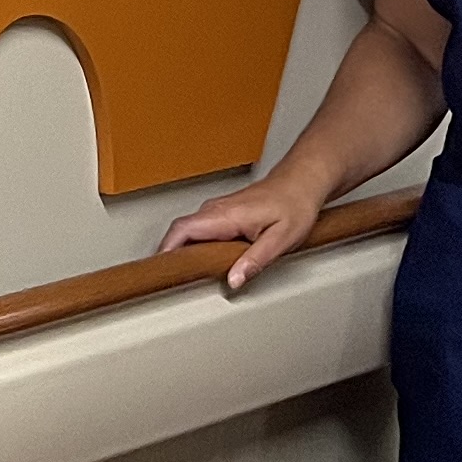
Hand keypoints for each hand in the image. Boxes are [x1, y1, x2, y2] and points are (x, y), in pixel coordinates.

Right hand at [158, 176, 326, 293]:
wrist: (301, 182)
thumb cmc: (294, 205)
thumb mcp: (281, 239)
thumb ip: (255, 260)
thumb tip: (234, 279)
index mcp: (226, 215)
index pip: (182, 230)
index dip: (166, 250)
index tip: (160, 268)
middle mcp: (216, 209)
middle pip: (180, 231)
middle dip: (170, 254)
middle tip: (171, 278)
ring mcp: (217, 209)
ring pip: (188, 230)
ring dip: (181, 249)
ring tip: (184, 273)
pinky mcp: (222, 212)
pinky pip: (198, 228)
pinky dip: (192, 243)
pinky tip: (201, 258)